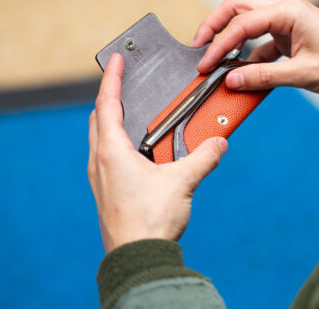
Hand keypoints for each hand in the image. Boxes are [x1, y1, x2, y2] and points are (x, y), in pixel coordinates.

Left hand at [88, 53, 227, 252]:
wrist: (136, 258)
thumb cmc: (150, 220)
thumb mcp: (182, 182)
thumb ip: (203, 158)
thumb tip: (219, 143)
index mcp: (113, 151)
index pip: (107, 104)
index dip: (111, 78)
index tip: (115, 60)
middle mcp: (101, 161)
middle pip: (99, 119)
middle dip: (110, 98)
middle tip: (124, 85)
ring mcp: (101, 178)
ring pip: (101, 139)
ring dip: (114, 122)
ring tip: (134, 115)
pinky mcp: (106, 191)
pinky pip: (108, 157)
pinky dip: (119, 144)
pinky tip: (139, 152)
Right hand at [193, 0, 318, 93]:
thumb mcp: (303, 74)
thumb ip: (263, 77)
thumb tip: (231, 81)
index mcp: (288, 12)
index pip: (241, 23)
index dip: (218, 45)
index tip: (205, 65)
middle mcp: (284, 10)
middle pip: (237, 9)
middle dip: (214, 27)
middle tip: (198, 48)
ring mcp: (286, 21)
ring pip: (246, 21)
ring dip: (228, 38)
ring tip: (212, 58)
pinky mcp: (289, 35)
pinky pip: (259, 40)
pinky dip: (246, 54)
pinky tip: (240, 72)